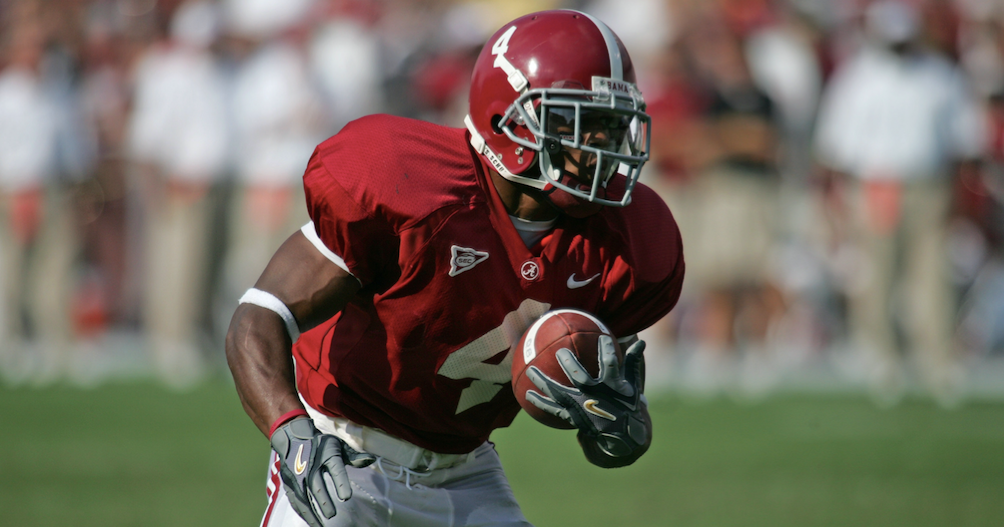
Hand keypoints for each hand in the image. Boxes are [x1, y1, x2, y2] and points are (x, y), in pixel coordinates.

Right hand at [270, 417, 375, 525]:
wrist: (293, 436)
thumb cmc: (321, 444)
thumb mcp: (339, 445)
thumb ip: (354, 456)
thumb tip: (372, 460)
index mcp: (327, 454)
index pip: (335, 469)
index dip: (340, 483)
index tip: (346, 498)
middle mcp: (310, 464)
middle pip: (316, 484)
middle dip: (323, 500)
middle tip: (332, 515)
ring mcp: (297, 473)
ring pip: (302, 495)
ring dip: (311, 511)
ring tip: (320, 526)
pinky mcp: (288, 481)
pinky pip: (294, 499)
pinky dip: (302, 511)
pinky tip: (311, 521)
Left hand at [526, 336, 650, 466]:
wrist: (622, 436)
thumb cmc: (626, 406)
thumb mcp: (632, 385)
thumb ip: (632, 363)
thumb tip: (641, 342)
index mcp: (611, 387)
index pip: (610, 364)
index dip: (606, 350)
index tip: (602, 338)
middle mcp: (594, 396)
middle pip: (579, 377)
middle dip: (569, 363)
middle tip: (560, 352)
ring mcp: (581, 407)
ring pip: (559, 392)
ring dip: (543, 381)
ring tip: (530, 370)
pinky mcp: (573, 417)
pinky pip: (553, 409)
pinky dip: (540, 402)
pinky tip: (527, 394)